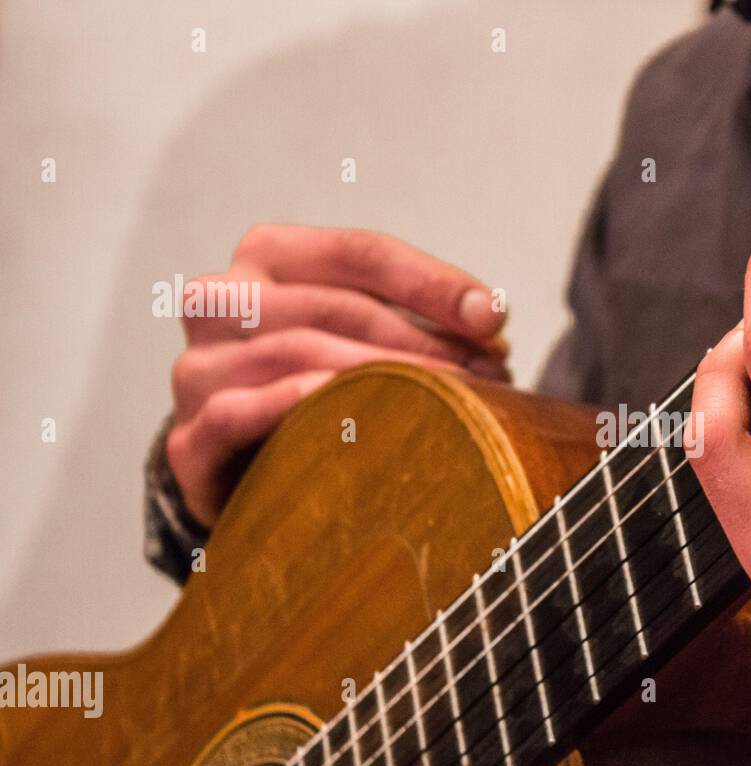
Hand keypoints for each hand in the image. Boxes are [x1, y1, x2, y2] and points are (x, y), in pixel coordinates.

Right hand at [166, 224, 508, 525]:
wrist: (239, 458)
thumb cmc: (321, 378)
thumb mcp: (366, 326)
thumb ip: (418, 312)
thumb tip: (490, 319)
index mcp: (267, 256)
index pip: (359, 252)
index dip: (433, 282)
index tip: (494, 317)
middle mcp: (221, 301)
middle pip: (336, 305)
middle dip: (423, 340)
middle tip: (488, 373)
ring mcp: (198, 368)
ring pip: (296, 354)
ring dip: (384, 377)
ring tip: (452, 402)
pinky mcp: (187, 439)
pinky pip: (237, 412)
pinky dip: (296, 407)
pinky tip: (349, 412)